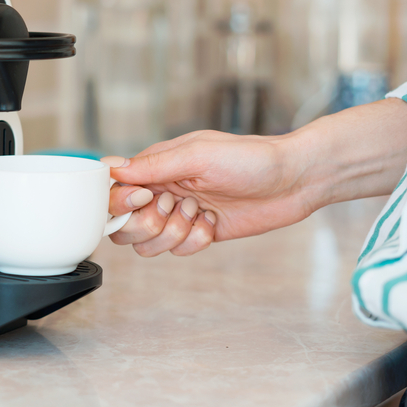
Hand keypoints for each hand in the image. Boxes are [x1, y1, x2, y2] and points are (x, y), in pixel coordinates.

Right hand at [103, 99, 406, 257]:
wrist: (295, 180)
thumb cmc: (251, 158)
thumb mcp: (198, 154)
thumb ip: (153, 165)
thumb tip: (111, 168)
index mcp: (156, 166)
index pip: (113, 191)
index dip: (120, 203)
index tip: (147, 198)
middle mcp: (162, 191)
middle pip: (124, 225)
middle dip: (148, 223)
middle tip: (176, 207)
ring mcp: (179, 215)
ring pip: (148, 244)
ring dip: (173, 235)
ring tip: (198, 215)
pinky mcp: (198, 234)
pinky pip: (178, 251)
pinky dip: (195, 242)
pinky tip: (213, 224)